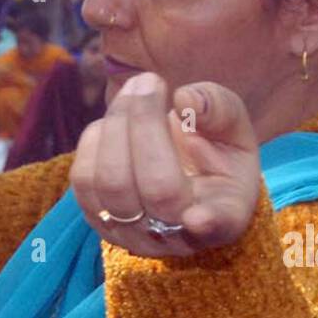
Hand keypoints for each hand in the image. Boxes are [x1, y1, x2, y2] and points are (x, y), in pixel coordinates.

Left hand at [70, 72, 261, 256]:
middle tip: (149, 81)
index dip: (208, 222)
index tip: (198, 217)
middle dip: (145, 123)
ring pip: (110, 182)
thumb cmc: (216, 157)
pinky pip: (83, 179)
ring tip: (134, 91)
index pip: (217, 224)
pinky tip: (117, 121)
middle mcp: (176, 237)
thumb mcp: (235, 131)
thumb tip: (185, 98)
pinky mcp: (98, 222)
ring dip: (116, 124)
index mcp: (225, 215)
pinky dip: (96, 139)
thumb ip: (220, 111)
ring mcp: (132, 235)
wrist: (180, 182)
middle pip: (153, 186)